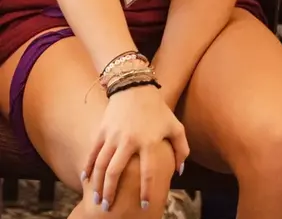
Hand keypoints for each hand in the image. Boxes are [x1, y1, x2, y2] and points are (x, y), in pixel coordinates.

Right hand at [83, 84, 187, 211]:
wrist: (135, 89)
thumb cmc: (158, 111)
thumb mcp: (175, 127)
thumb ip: (181, 149)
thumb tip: (179, 171)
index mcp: (150, 141)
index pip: (148, 172)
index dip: (147, 190)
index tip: (145, 204)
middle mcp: (129, 140)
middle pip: (116, 172)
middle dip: (111, 192)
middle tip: (108, 208)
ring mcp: (113, 136)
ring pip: (101, 165)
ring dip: (97, 185)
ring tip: (97, 200)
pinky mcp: (101, 131)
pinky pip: (93, 153)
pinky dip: (88, 168)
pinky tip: (86, 180)